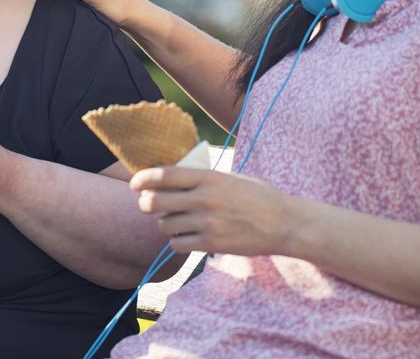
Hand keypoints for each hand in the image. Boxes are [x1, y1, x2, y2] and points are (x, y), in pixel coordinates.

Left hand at [131, 166, 298, 255]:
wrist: (284, 223)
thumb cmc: (258, 196)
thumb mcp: (230, 177)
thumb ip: (203, 178)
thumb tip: (172, 178)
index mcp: (209, 177)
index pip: (166, 175)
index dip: (144, 178)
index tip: (134, 183)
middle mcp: (205, 199)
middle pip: (156, 202)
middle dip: (147, 204)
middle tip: (149, 205)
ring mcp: (207, 223)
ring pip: (165, 225)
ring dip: (165, 224)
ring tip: (176, 221)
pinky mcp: (212, 244)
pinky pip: (178, 244)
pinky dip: (177, 241)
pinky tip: (186, 237)